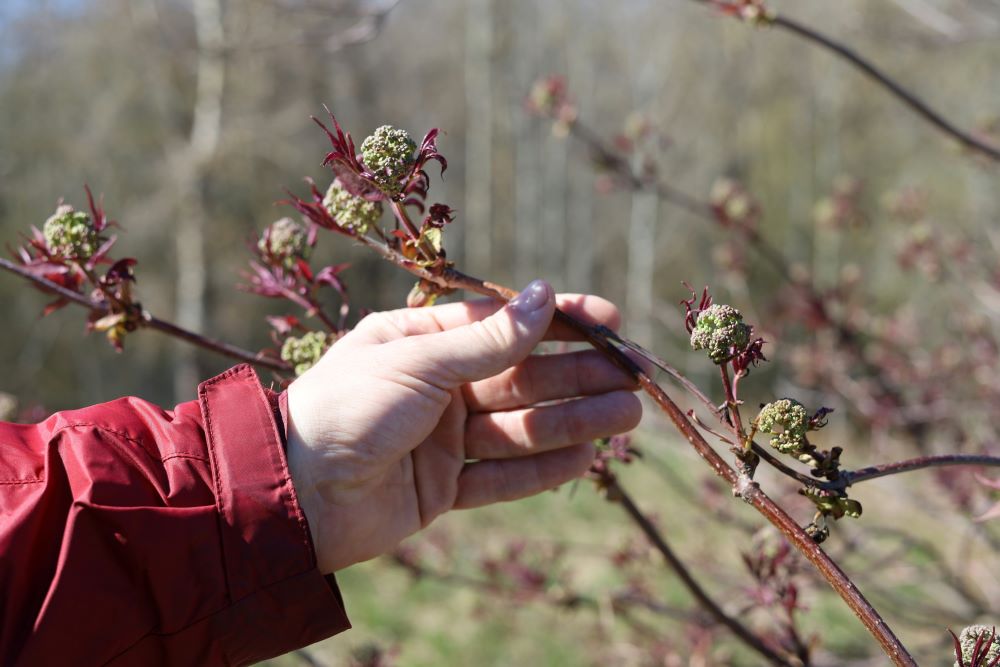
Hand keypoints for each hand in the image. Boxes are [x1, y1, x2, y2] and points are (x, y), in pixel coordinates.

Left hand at [285, 280, 642, 572]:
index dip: (558, 322)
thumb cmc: (347, 408)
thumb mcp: (418, 360)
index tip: (610, 322)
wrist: (296, 495)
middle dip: (578, 377)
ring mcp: (442, 439)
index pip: (503, 325)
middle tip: (635, 379)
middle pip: (521, 378)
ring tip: (627, 417)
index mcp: (422, 340)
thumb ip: (488, 339)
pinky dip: (543, 469)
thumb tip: (544, 295)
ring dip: (574, 421)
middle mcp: (436, 387)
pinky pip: (503, 476)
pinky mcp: (443, 488)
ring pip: (521, 426)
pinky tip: (585, 458)